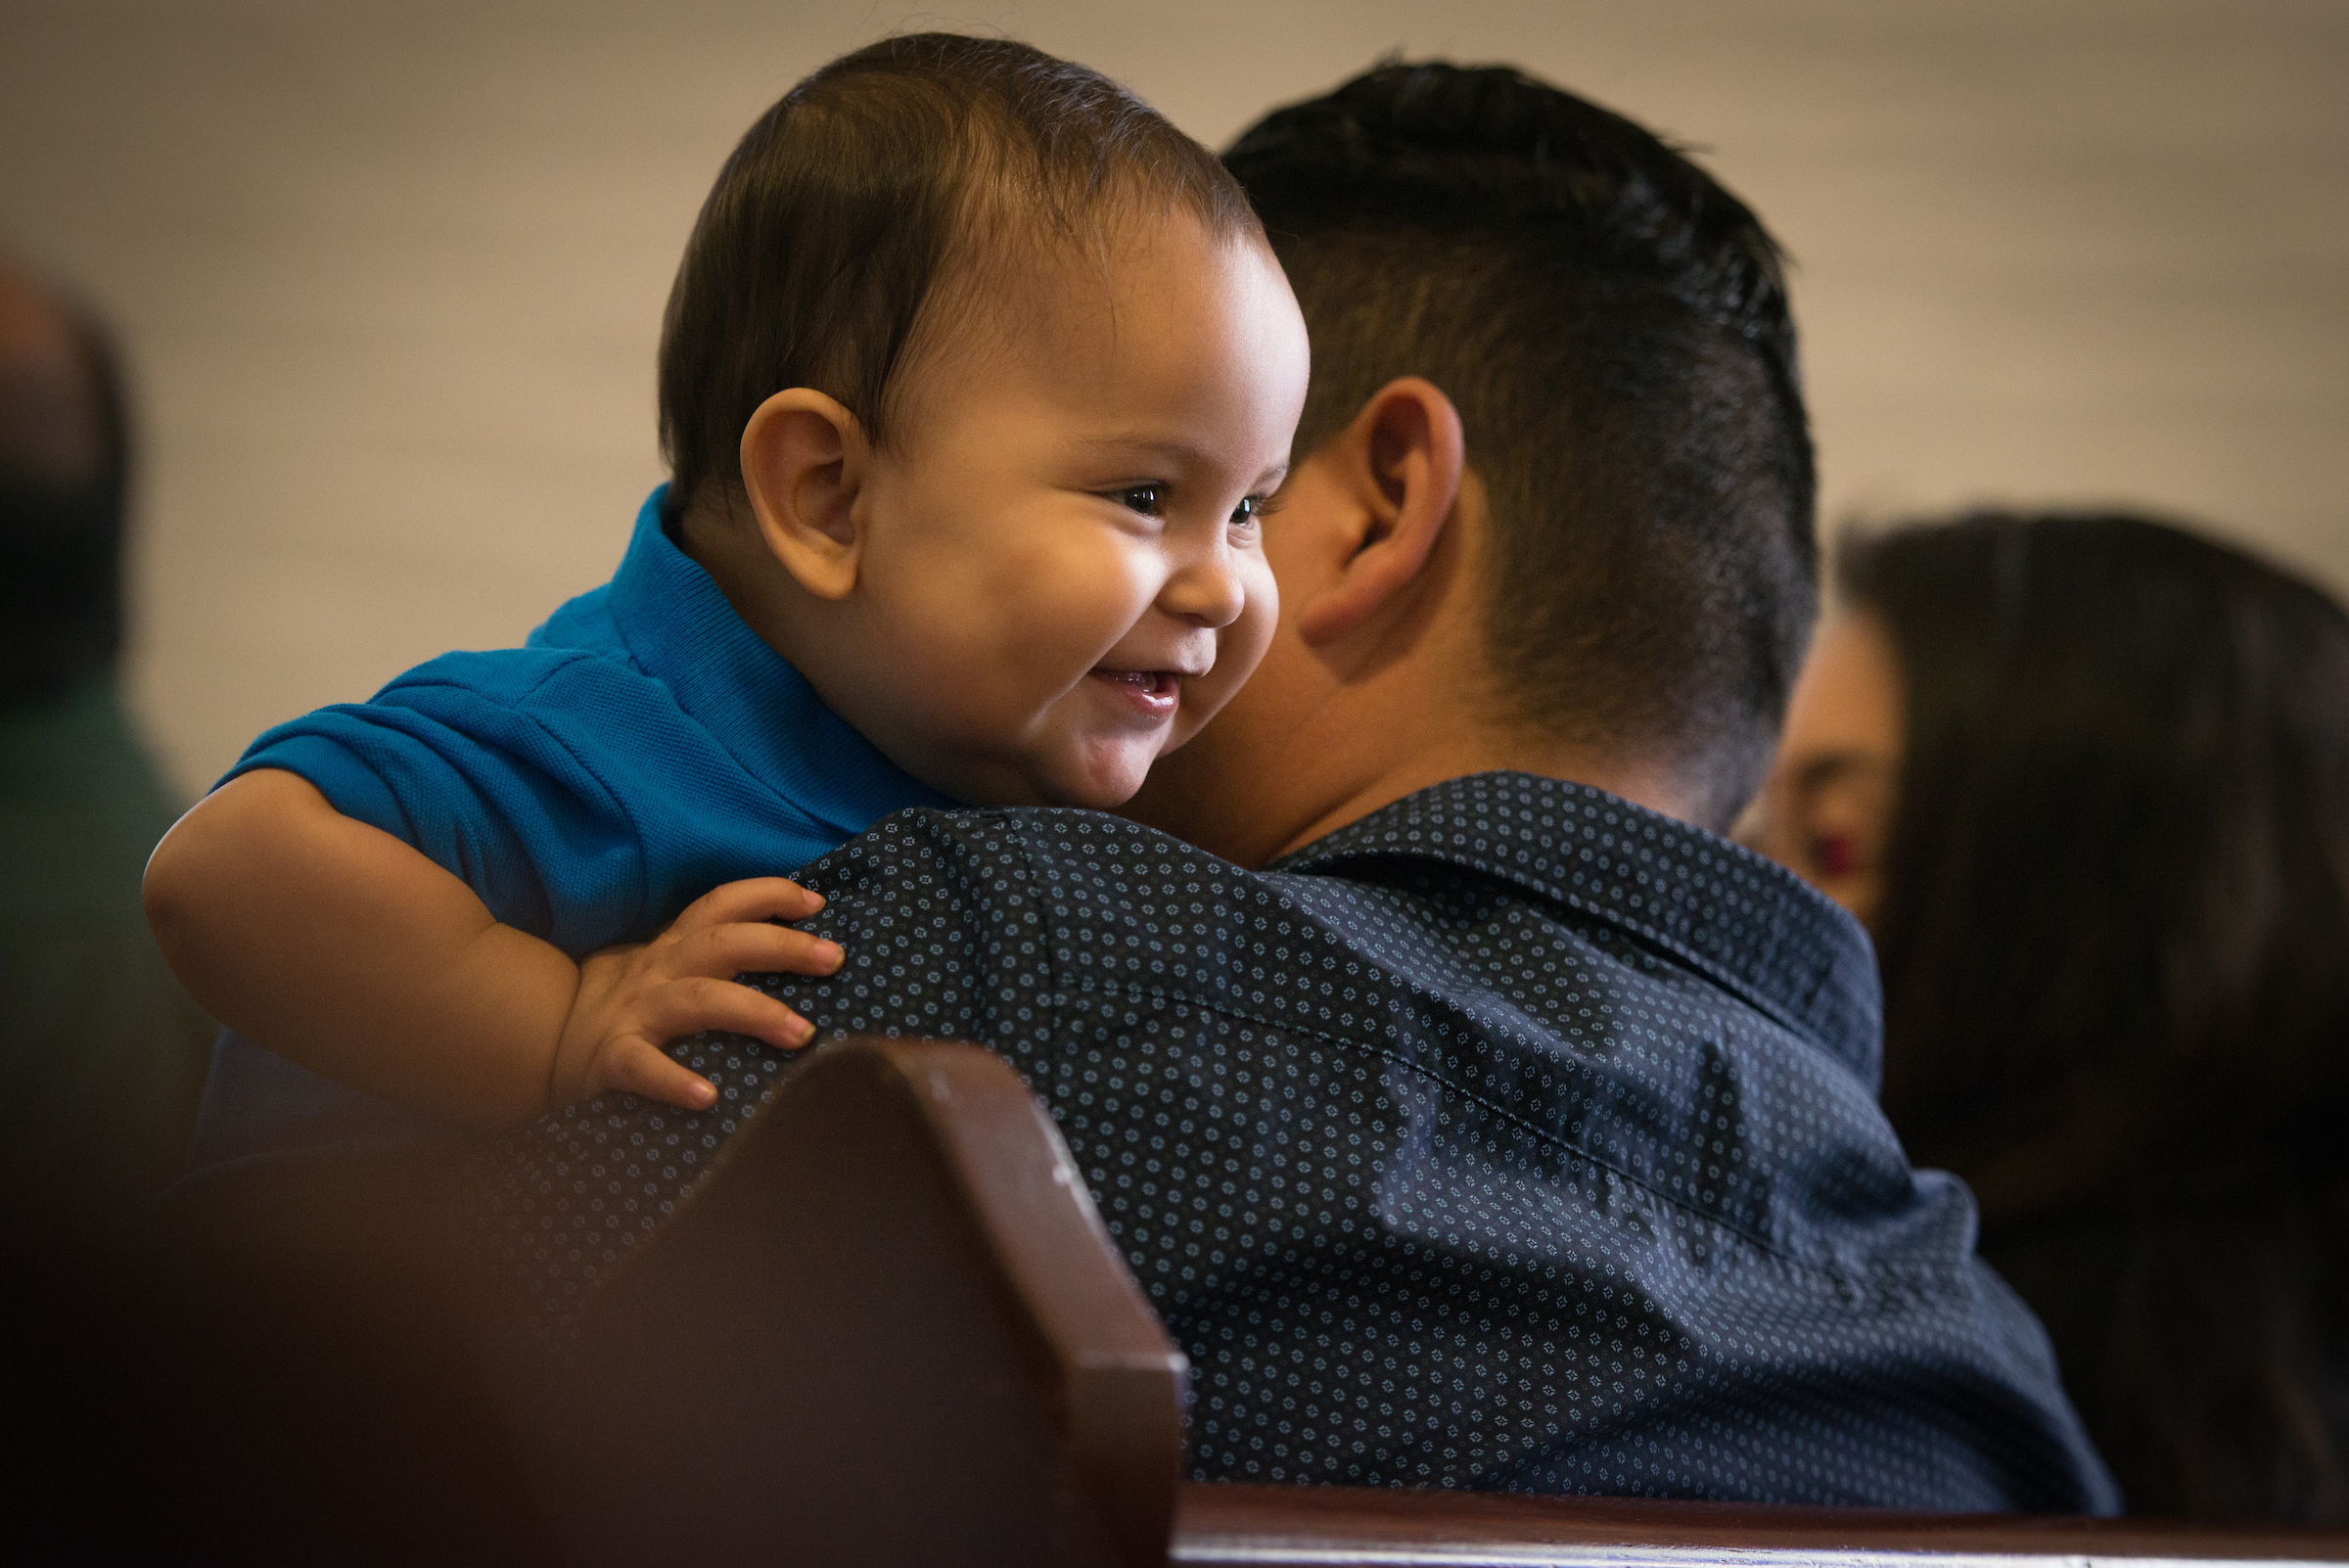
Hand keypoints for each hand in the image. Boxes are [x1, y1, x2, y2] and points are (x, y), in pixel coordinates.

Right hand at [548, 878, 841, 1111]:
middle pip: (724, 944)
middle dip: (782, 947)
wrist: (541, 1045)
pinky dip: (674, 1081)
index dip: (768, 895)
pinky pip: (643, 1066)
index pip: (722, 903)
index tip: (817, 903)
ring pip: (698, 1001)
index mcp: (673, 946)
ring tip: (802, 1034)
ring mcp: (635, 1013)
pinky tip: (709, 1098)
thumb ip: (711, 957)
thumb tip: (793, 952)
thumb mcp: (662, 968)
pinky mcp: (612, 1058)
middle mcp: (658, 971)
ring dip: (753, 1012)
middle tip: (834, 959)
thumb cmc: (623, 1006)